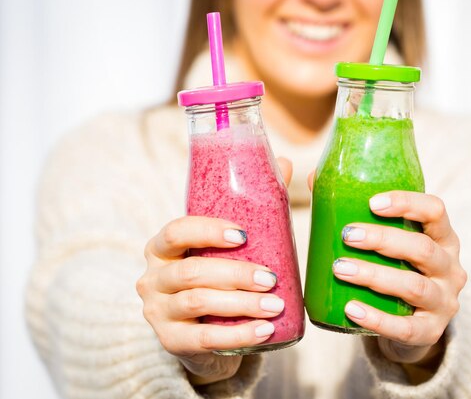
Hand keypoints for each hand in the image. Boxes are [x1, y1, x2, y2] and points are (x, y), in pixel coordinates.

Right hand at [136, 158, 292, 384]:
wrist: (202, 334)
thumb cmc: (217, 279)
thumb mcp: (226, 247)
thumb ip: (250, 207)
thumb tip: (284, 162)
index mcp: (163, 248)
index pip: (176, 231)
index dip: (208, 231)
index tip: (243, 235)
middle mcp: (152, 277)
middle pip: (192, 271)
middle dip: (236, 274)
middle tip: (271, 278)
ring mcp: (158, 312)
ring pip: (198, 303)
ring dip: (241, 304)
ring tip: (276, 304)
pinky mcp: (170, 342)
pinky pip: (204, 339)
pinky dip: (238, 335)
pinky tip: (266, 331)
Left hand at [332, 191, 466, 364]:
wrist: (413, 324)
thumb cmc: (396, 269)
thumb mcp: (390, 243)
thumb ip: (357, 212)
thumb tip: (312, 179)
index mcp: (443, 238)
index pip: (436, 211)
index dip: (407, 203)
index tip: (372, 202)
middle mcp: (451, 268)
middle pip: (422, 248)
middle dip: (382, 240)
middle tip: (347, 235)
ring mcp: (445, 301)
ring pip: (414, 286)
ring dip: (374, 275)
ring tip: (340, 268)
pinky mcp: (431, 331)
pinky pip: (406, 327)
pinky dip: (377, 318)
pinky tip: (350, 308)